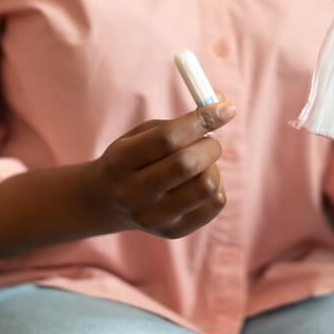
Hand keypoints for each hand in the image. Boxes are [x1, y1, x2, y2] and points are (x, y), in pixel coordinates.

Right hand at [89, 102, 235, 238]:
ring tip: (201, 165)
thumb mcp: (142, 134)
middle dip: (209, 145)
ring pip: (206, 185)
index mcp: (121, 161)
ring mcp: (152, 218)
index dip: (202, 120)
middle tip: (209, 140)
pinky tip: (199, 184)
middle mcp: (133, 193)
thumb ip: (179, 121)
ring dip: (212, 167)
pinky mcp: (172, 232)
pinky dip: (216, 188)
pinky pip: (215, 204)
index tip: (226, 108)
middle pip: (187, 164)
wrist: (107, 202)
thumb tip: (223, 102)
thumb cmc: (132, 158)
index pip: (168, 138)